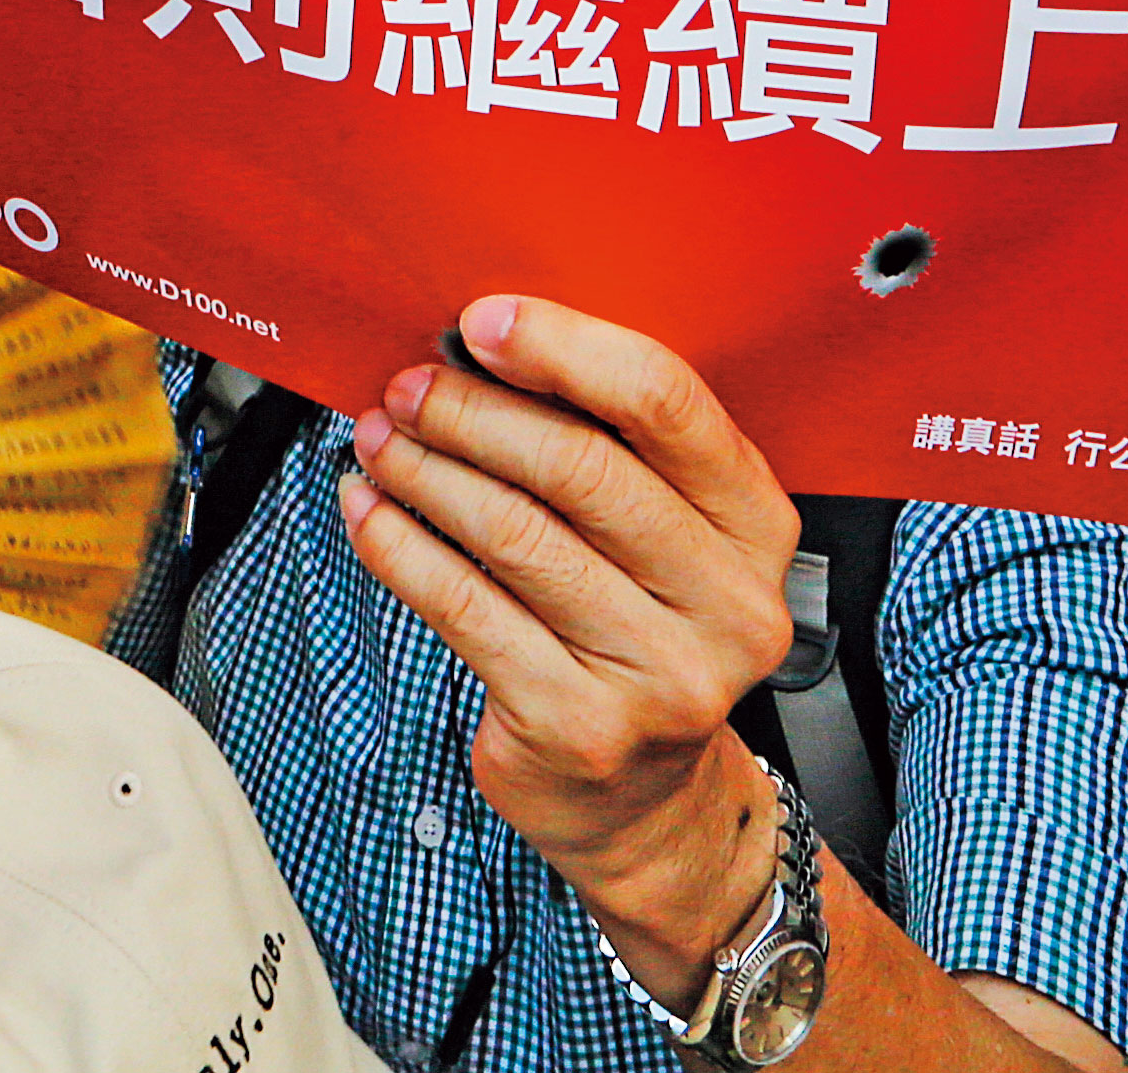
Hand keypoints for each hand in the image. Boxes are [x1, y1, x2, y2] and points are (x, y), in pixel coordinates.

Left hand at [340, 296, 804, 998]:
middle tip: (409, 386)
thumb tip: (488, 348)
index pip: (667, 404)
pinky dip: (400, 549)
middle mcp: (728, 604)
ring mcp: (659, 676)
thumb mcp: (670, 537)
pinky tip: (368, 513)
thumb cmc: (640, 631)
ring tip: (379, 439)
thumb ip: (617, 449)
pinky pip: (465, 608)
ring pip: (515, 534)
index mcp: (758, 528)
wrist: (649, 805)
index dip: (564, 349)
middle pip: (582, 467)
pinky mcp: (578, 725)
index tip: (481, 322)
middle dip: (474, 412)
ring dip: (427, 472)